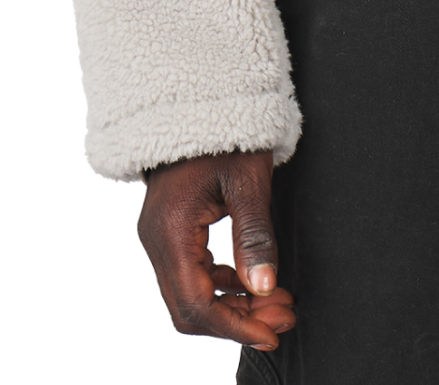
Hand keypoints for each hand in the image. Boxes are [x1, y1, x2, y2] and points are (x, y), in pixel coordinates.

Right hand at [136, 149, 296, 350]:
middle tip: (282, 318)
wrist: (198, 104)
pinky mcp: (169, 233)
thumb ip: (254, 236)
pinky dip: (222, 286)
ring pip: (190, 295)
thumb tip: (264, 287)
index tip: (270, 334)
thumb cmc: (225, 134)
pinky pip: (190, 275)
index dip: (235, 326)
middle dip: (238, 320)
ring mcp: (159, 238)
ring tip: (276, 303)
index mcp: (171, 231)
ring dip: (232, 305)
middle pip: (191, 308)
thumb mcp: (248, 180)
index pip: (197, 304)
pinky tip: (251, 283)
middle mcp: (156, 241)